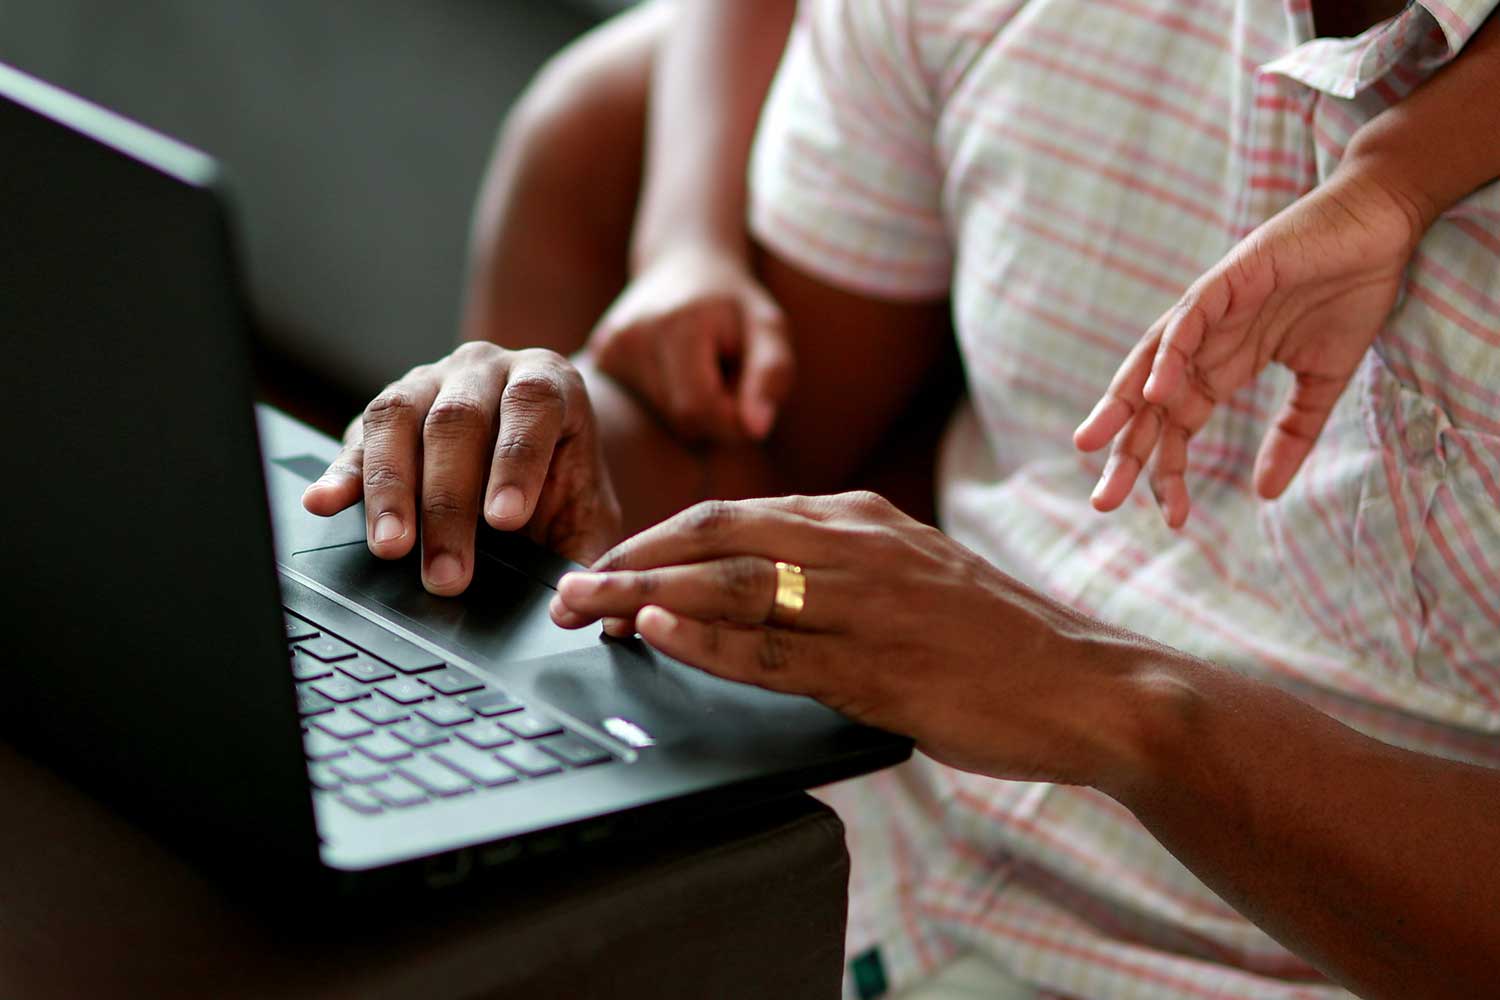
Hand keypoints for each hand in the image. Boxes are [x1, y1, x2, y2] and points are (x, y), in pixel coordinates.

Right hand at [301, 343, 621, 594]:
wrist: (535, 447)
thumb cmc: (562, 483)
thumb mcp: (587, 510)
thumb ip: (584, 549)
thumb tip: (574, 601)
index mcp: (547, 381)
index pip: (531, 407)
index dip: (516, 461)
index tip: (505, 520)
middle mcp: (484, 369)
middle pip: (457, 421)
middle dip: (449, 502)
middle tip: (447, 571)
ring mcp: (428, 381)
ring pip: (399, 420)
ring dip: (391, 489)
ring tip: (391, 547)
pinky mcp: (385, 410)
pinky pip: (357, 436)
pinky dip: (341, 473)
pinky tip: (325, 503)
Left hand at [548, 492, 1151, 785]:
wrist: (1091, 682)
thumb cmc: (997, 637)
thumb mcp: (914, 575)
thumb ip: (839, 568)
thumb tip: (757, 586)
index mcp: (862, 519)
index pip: (735, 514)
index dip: (657, 538)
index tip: (606, 561)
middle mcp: (857, 546)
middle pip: (716, 537)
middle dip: (630, 559)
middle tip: (566, 587)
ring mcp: (867, 604)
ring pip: (732, 586)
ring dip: (643, 595)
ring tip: (581, 607)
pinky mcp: (878, 667)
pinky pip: (774, 650)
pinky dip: (708, 638)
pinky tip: (658, 632)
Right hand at [588, 244, 793, 442]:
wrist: (683, 263)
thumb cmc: (735, 303)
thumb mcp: (770, 329)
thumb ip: (772, 375)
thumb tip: (756, 429)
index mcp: (676, 325)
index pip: (701, 410)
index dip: (734, 417)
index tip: (751, 393)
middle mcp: (631, 337)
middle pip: (682, 418)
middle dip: (716, 410)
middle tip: (727, 371)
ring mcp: (608, 348)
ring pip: (664, 418)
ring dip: (695, 405)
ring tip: (702, 367)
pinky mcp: (598, 358)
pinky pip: (643, 406)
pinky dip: (669, 398)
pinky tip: (674, 367)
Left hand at [1073, 166, 1425, 526]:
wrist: (1380, 224)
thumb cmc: (1348, 291)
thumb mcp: (1323, 379)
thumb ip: (1292, 433)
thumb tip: (1265, 493)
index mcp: (1220, 366)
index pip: (1178, 426)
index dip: (1169, 470)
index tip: (1172, 518)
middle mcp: (1203, 340)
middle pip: (1149, 402)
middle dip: (1125, 449)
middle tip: (1102, 499)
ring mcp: (1211, 307)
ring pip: (1151, 361)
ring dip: (1123, 403)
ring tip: (1098, 445)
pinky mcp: (1230, 276)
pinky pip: (1190, 318)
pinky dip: (1171, 353)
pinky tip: (1158, 391)